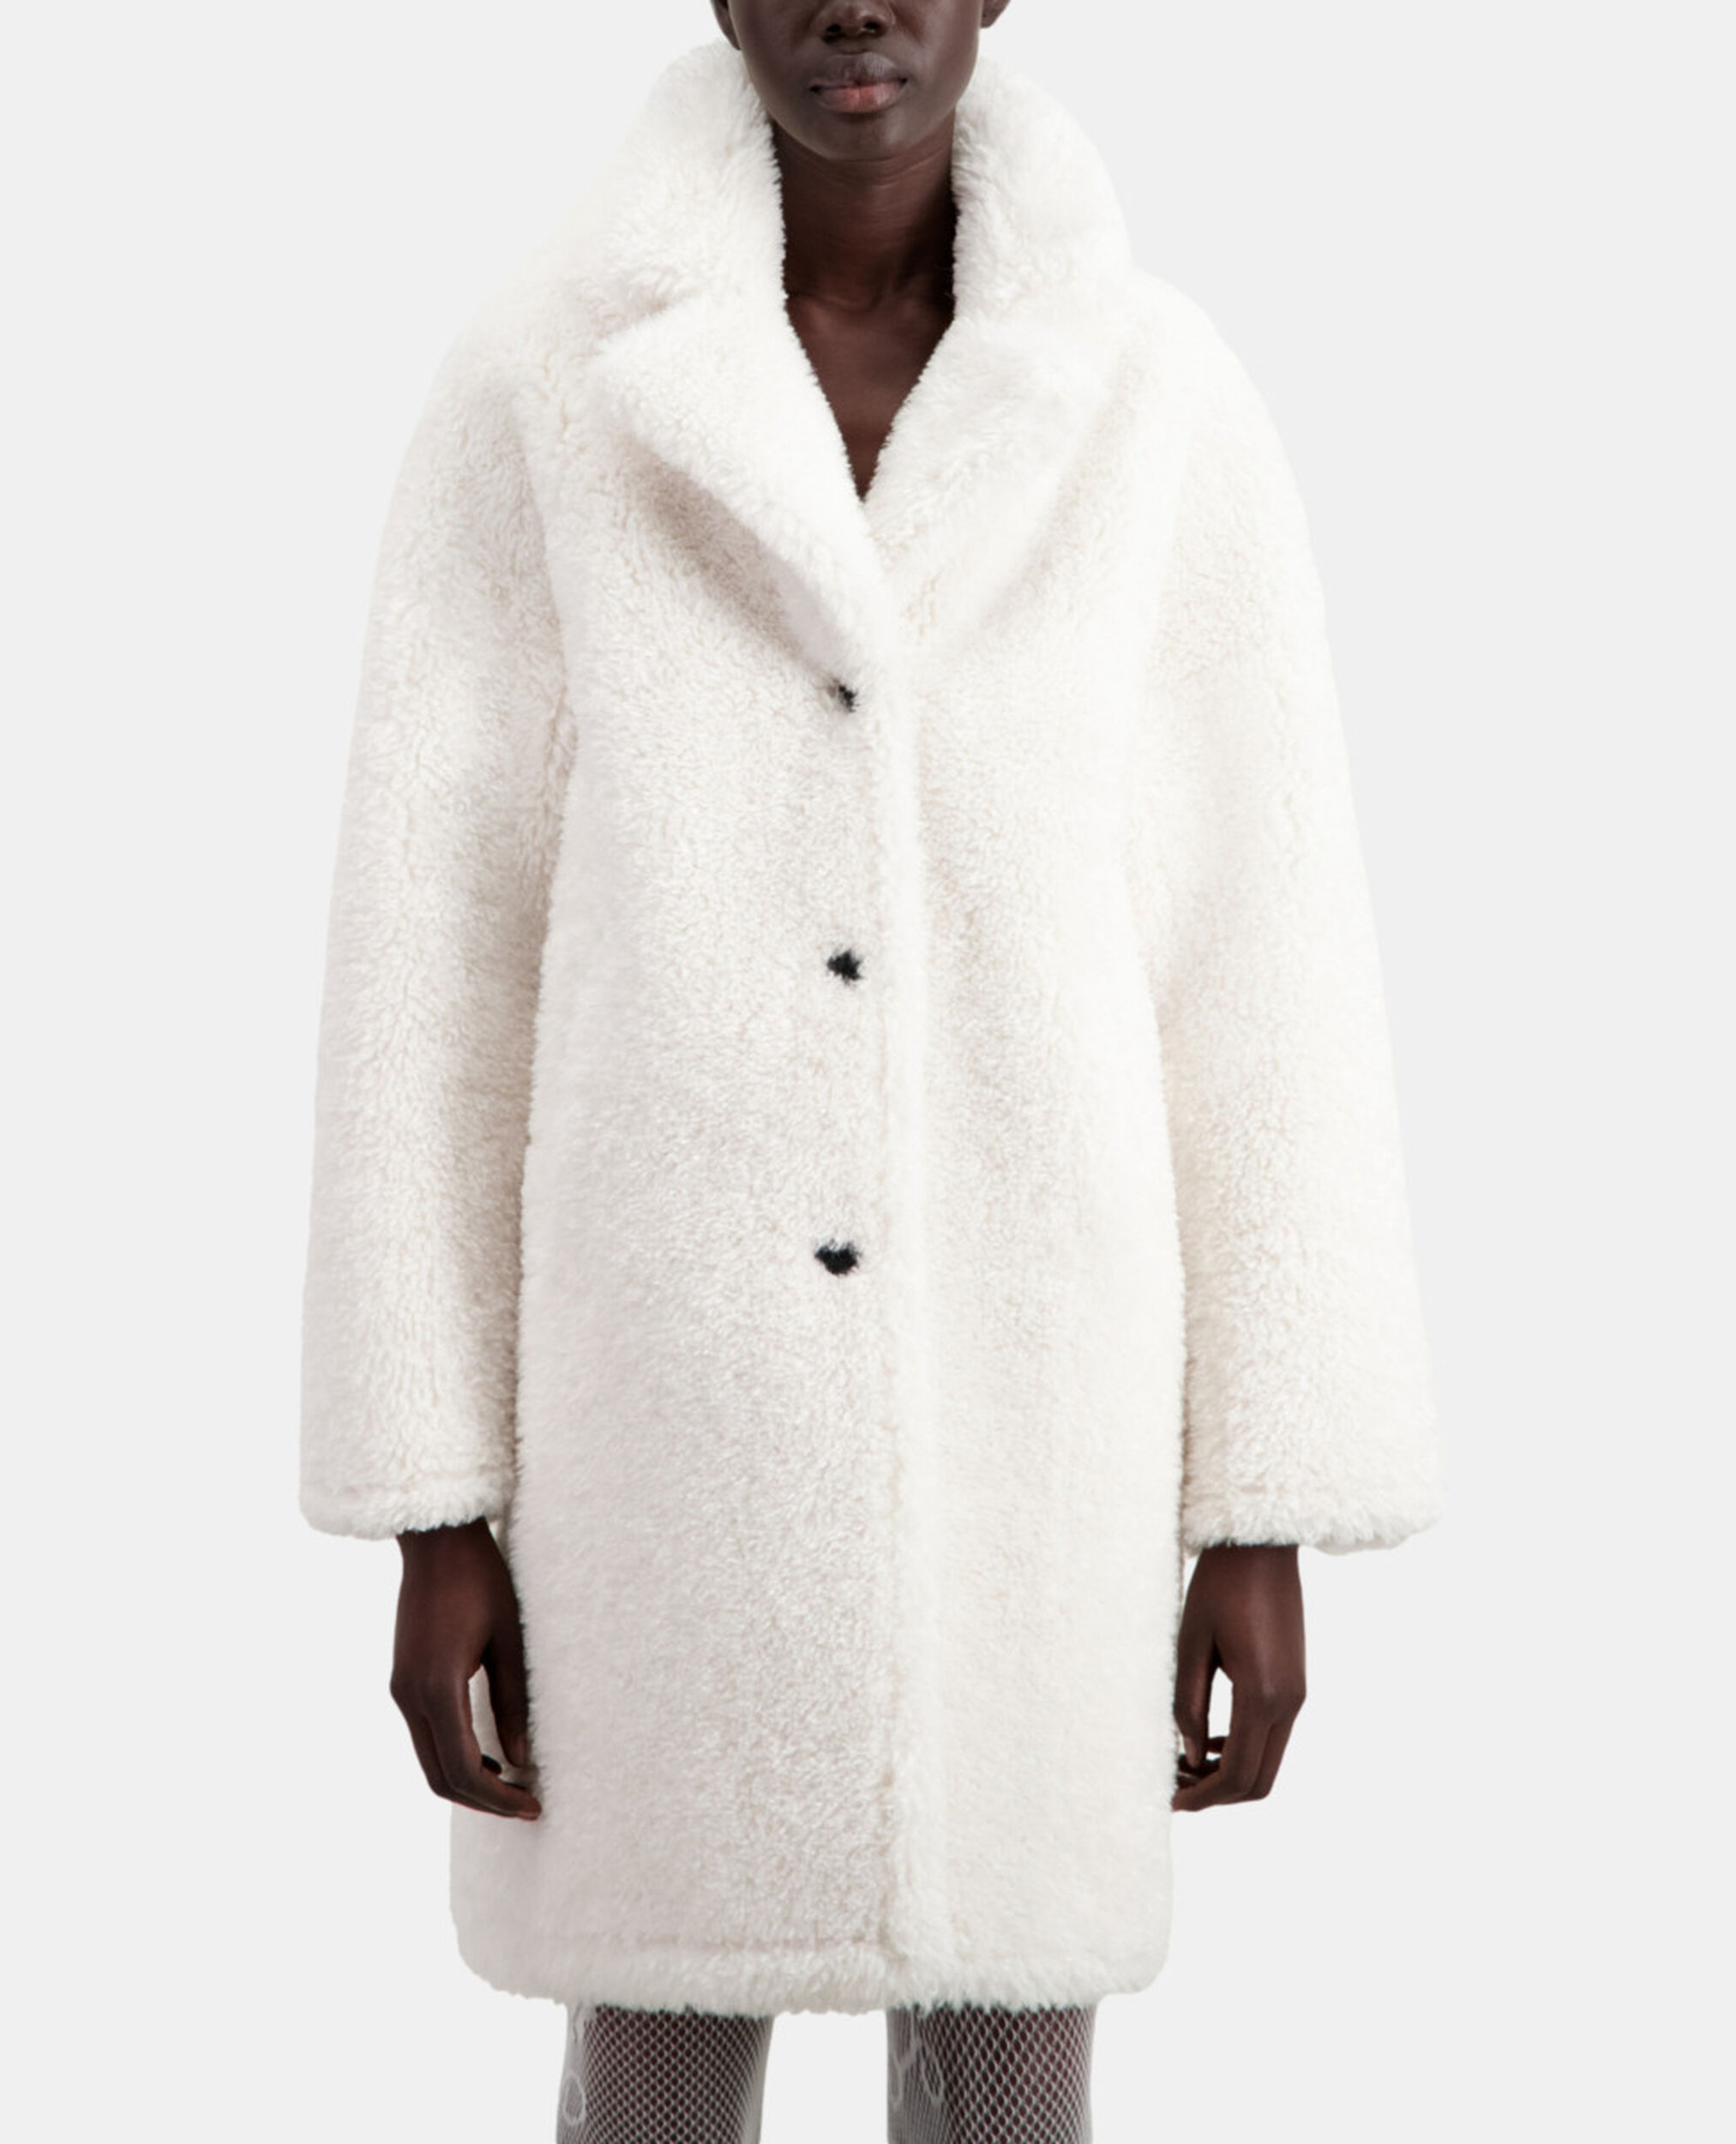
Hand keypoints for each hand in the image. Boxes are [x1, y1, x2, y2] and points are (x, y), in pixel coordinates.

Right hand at [390, 1518, 541, 1819]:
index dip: (498, 1797)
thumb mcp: (509, 1640)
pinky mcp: (403, 1680)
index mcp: (437, 1687)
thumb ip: (513, 1702)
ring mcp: (401, 1689)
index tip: (533, 1806)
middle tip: (526, 1805)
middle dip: (483, 1800)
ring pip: (429, 1760)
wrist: (437, 1541)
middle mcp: (409, 1695)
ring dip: (467, 1781)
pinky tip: (488, 1755)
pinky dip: (453, 1756)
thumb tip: (520, 1758)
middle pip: (439, 1776)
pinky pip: (425, 1735)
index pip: (462, 1769)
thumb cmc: (481, 1580)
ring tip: (512, 1784)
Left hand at [1172, 1543, 1304, 1810]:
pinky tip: (1208, 1740)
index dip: (1204, 1798)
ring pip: (1268, 1761)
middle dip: (1217, 1795)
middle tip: (1174, 1788)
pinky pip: (1272, 1735)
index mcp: (1263, 1695)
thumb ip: (1188, 1706)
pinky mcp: (1294, 1682)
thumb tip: (1189, 1759)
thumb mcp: (1190, 1644)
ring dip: (1229, 1773)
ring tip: (1184, 1765)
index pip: (1239, 1774)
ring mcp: (1297, 1693)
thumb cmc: (1219, 1585)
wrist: (1261, 1544)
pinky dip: (1242, 1749)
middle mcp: (1289, 1702)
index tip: (1170, 1801)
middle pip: (1260, 1780)